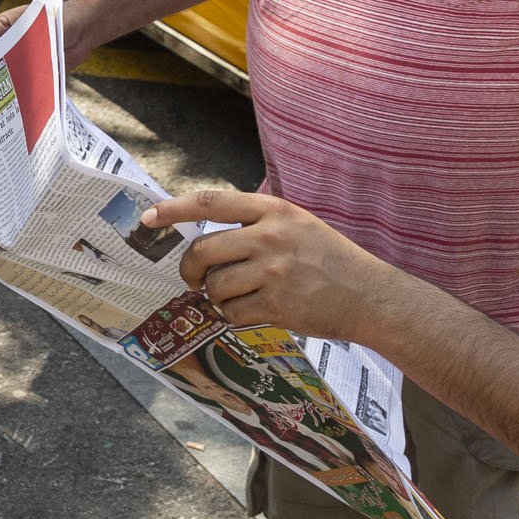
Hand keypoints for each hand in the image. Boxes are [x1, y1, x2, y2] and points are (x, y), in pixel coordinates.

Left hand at [146, 189, 390, 339]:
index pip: (210, 202)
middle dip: (189, 269)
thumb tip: (204, 234)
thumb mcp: (296, 223)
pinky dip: (232, 315)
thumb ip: (255, 223)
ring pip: (214, 285)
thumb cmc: (328, 258)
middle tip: (193, 279)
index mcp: (273, 210)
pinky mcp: (277, 304)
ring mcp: (273, 272)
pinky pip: (232, 312)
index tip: (149, 218)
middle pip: (202, 250)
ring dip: (214, 296)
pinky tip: (249, 311)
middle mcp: (270, 237)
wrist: (369, 295)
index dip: (173, 209)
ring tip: (233, 296)